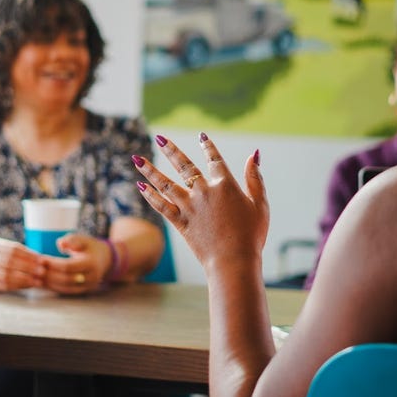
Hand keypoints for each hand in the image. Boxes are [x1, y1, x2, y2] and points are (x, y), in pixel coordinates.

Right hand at [0, 236, 45, 291]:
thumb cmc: (0, 256)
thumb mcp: (5, 248)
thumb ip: (21, 252)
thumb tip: (41, 259)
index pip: (14, 249)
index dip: (29, 255)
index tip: (42, 260)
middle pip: (9, 261)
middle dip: (28, 267)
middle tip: (42, 271)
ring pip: (6, 275)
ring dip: (25, 278)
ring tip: (38, 281)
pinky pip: (4, 286)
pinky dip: (19, 286)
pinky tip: (30, 285)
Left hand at [41, 233, 113, 294]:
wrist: (104, 259)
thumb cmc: (90, 247)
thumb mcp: (83, 239)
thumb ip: (72, 240)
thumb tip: (60, 244)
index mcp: (91, 263)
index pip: (68, 266)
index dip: (53, 263)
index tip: (40, 259)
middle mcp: (91, 277)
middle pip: (65, 279)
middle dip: (48, 274)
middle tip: (33, 269)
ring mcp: (88, 286)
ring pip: (65, 288)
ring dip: (48, 284)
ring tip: (35, 277)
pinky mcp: (83, 291)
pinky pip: (66, 292)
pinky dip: (53, 288)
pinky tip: (42, 283)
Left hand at [134, 133, 268, 274]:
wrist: (233, 261)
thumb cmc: (251, 235)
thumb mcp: (260, 204)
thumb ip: (255, 178)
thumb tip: (255, 154)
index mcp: (225, 185)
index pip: (214, 159)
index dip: (208, 146)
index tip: (201, 135)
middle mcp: (204, 192)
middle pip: (184, 166)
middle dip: (170, 150)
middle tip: (159, 137)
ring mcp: (190, 207)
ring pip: (165, 184)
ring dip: (150, 170)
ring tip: (137, 159)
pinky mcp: (180, 223)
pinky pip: (161, 206)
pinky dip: (150, 196)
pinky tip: (140, 186)